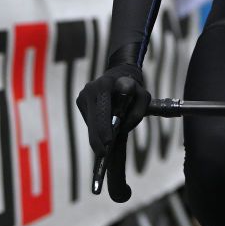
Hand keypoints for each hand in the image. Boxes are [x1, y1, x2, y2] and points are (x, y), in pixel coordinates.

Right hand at [75, 63, 150, 201]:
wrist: (120, 71)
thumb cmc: (134, 86)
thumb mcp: (144, 96)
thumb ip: (137, 111)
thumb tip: (122, 127)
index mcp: (106, 85)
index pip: (104, 111)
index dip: (104, 128)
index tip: (109, 141)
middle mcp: (91, 88)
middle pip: (93, 120)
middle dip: (98, 139)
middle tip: (103, 154)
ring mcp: (83, 95)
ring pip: (90, 122)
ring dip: (97, 134)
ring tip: (104, 147)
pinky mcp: (80, 100)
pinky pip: (89, 119)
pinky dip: (96, 127)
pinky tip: (104, 130)